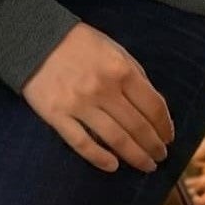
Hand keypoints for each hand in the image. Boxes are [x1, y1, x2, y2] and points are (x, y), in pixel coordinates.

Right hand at [21, 22, 174, 172]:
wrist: (34, 38)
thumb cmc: (79, 43)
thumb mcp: (114, 48)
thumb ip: (134, 73)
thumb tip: (152, 103)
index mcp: (121, 70)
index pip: (152, 105)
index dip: (165, 125)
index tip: (169, 137)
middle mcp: (104, 89)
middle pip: (137, 126)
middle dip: (154, 145)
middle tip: (161, 157)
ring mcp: (80, 104)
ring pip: (115, 139)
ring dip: (135, 156)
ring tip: (146, 166)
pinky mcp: (57, 116)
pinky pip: (82, 144)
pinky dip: (100, 159)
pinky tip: (113, 166)